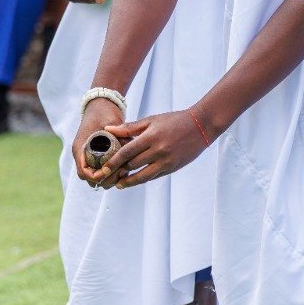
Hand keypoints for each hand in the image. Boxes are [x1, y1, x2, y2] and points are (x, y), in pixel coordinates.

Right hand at [72, 96, 126, 183]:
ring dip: (108, 176)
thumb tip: (131, 150)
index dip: (97, 177)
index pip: (84, 172)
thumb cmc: (104, 112)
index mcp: (80, 148)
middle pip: (90, 178)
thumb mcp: (111, 124)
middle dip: (105, 179)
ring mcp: (88, 155)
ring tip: (123, 171)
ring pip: (95, 175)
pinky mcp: (95, 154)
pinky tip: (123, 167)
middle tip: (120, 174)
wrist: (101, 104)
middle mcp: (82, 154)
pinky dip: (109, 171)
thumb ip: (119, 137)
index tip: (111, 173)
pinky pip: (100, 169)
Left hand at [87, 108, 211, 188]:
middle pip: (133, 165)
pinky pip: (154, 176)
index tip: (102, 169)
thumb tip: (108, 129)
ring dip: (129, 182)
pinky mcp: (173, 167)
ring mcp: (167, 161)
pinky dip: (143, 178)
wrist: (200, 126)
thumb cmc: (174, 120)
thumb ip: (130, 127)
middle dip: (118, 172)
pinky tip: (135, 180)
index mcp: (151, 137)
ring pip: (143, 176)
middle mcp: (159, 150)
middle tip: (107, 177)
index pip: (127, 152)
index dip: (113, 162)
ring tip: (119, 184)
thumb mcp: (152, 120)